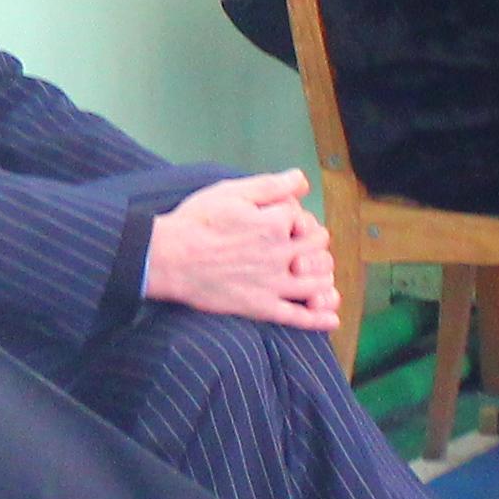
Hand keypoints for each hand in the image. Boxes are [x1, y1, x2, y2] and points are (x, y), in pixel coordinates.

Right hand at [143, 171, 340, 331]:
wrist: (167, 259)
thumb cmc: (195, 222)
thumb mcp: (231, 192)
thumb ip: (270, 186)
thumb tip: (301, 180)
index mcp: (274, 223)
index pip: (301, 216)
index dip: (293, 215)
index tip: (280, 217)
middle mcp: (279, 254)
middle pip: (317, 246)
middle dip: (312, 240)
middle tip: (299, 242)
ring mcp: (272, 283)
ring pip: (317, 281)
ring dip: (322, 273)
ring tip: (312, 270)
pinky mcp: (260, 307)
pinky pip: (297, 316)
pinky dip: (318, 318)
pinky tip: (331, 318)